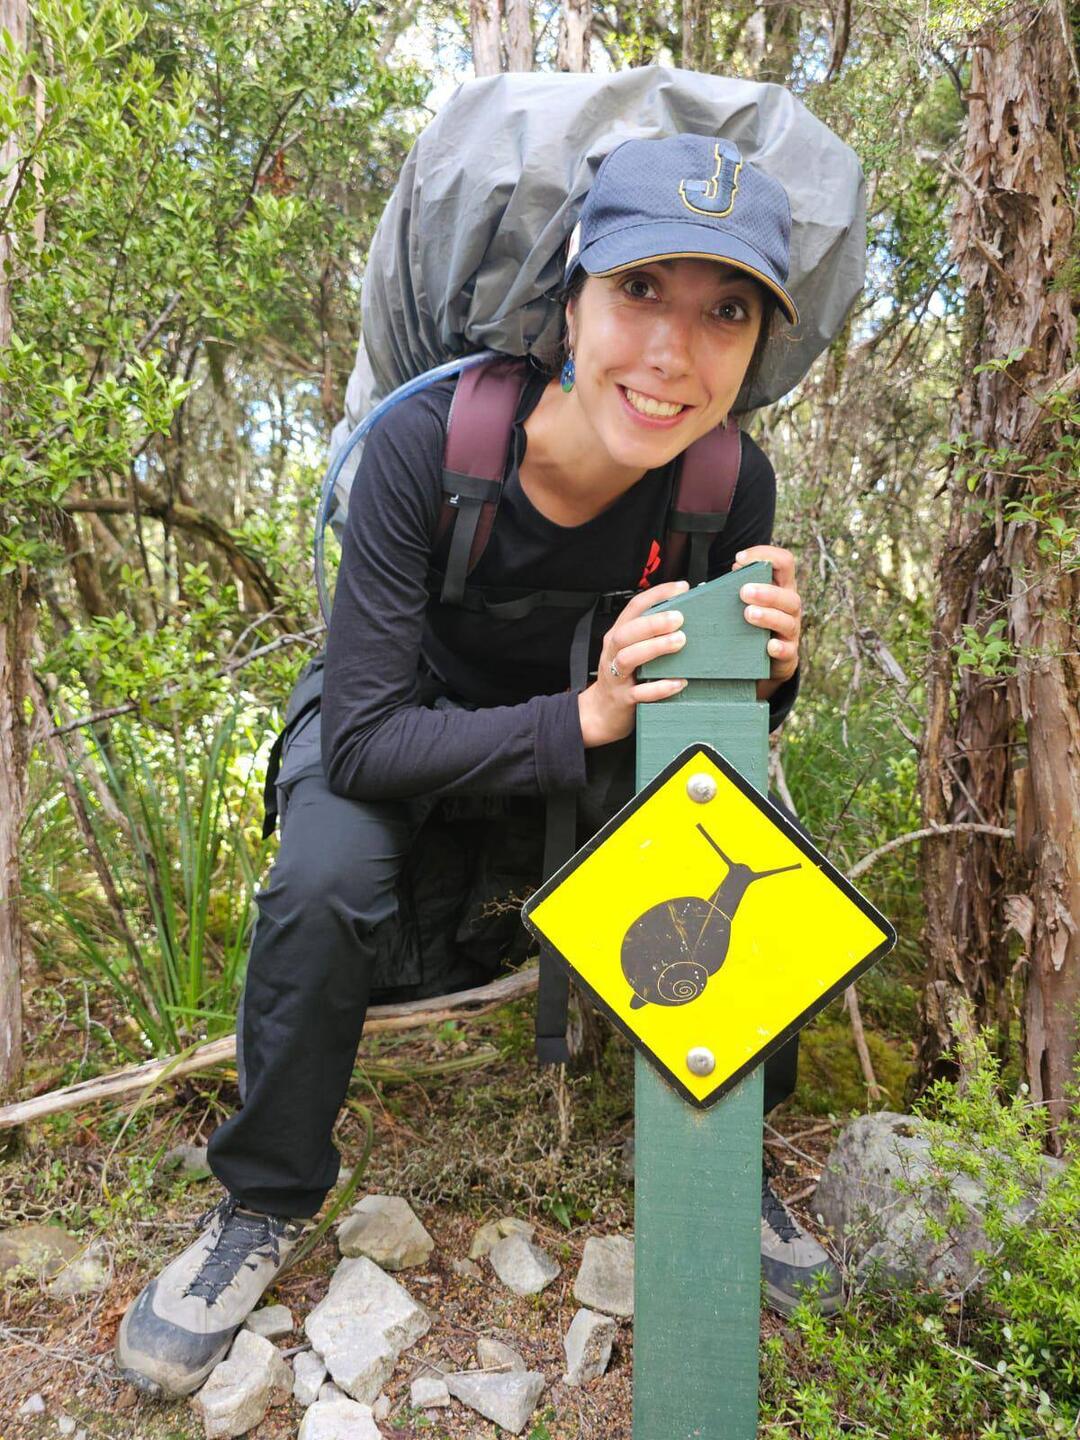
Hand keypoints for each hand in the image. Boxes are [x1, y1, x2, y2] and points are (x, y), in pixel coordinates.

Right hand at [577, 580, 689, 747]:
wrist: (599, 714)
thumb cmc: (623, 679)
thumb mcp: (630, 652)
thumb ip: (650, 636)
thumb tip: (685, 616)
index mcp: (617, 637)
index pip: (634, 608)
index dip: (656, 595)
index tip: (681, 588)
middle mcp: (614, 653)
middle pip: (627, 632)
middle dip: (653, 622)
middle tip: (679, 618)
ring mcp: (616, 677)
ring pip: (629, 658)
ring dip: (655, 647)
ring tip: (680, 642)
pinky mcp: (623, 700)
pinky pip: (640, 693)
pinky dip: (659, 687)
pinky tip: (678, 682)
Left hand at [731, 545, 801, 690]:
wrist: (762, 661)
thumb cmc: (748, 623)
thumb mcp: (742, 603)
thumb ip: (730, 589)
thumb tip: (708, 584)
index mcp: (780, 587)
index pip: (784, 562)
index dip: (765, 554)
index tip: (739, 558)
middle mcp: (789, 607)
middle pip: (789, 595)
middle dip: (766, 591)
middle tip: (743, 591)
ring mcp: (791, 631)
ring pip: (788, 621)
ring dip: (769, 616)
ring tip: (748, 614)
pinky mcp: (788, 654)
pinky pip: (788, 650)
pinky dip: (779, 648)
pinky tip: (769, 646)